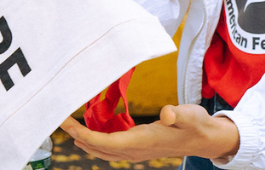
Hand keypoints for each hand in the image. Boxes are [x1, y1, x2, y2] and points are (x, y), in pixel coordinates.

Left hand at [60, 105, 239, 162]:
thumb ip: (177, 114)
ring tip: (69, 126)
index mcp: (142, 141)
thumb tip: (166, 114)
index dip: (85, 135)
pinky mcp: (138, 147)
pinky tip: (90, 131)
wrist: (205, 139)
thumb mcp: (189, 115)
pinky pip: (111, 148)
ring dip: (84, 140)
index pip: (106, 142)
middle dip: (77, 137)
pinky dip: (96, 141)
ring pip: (103, 150)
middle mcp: (135, 149)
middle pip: (99, 148)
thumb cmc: (195, 124)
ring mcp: (136, 151)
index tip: (68, 125)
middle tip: (60, 121)